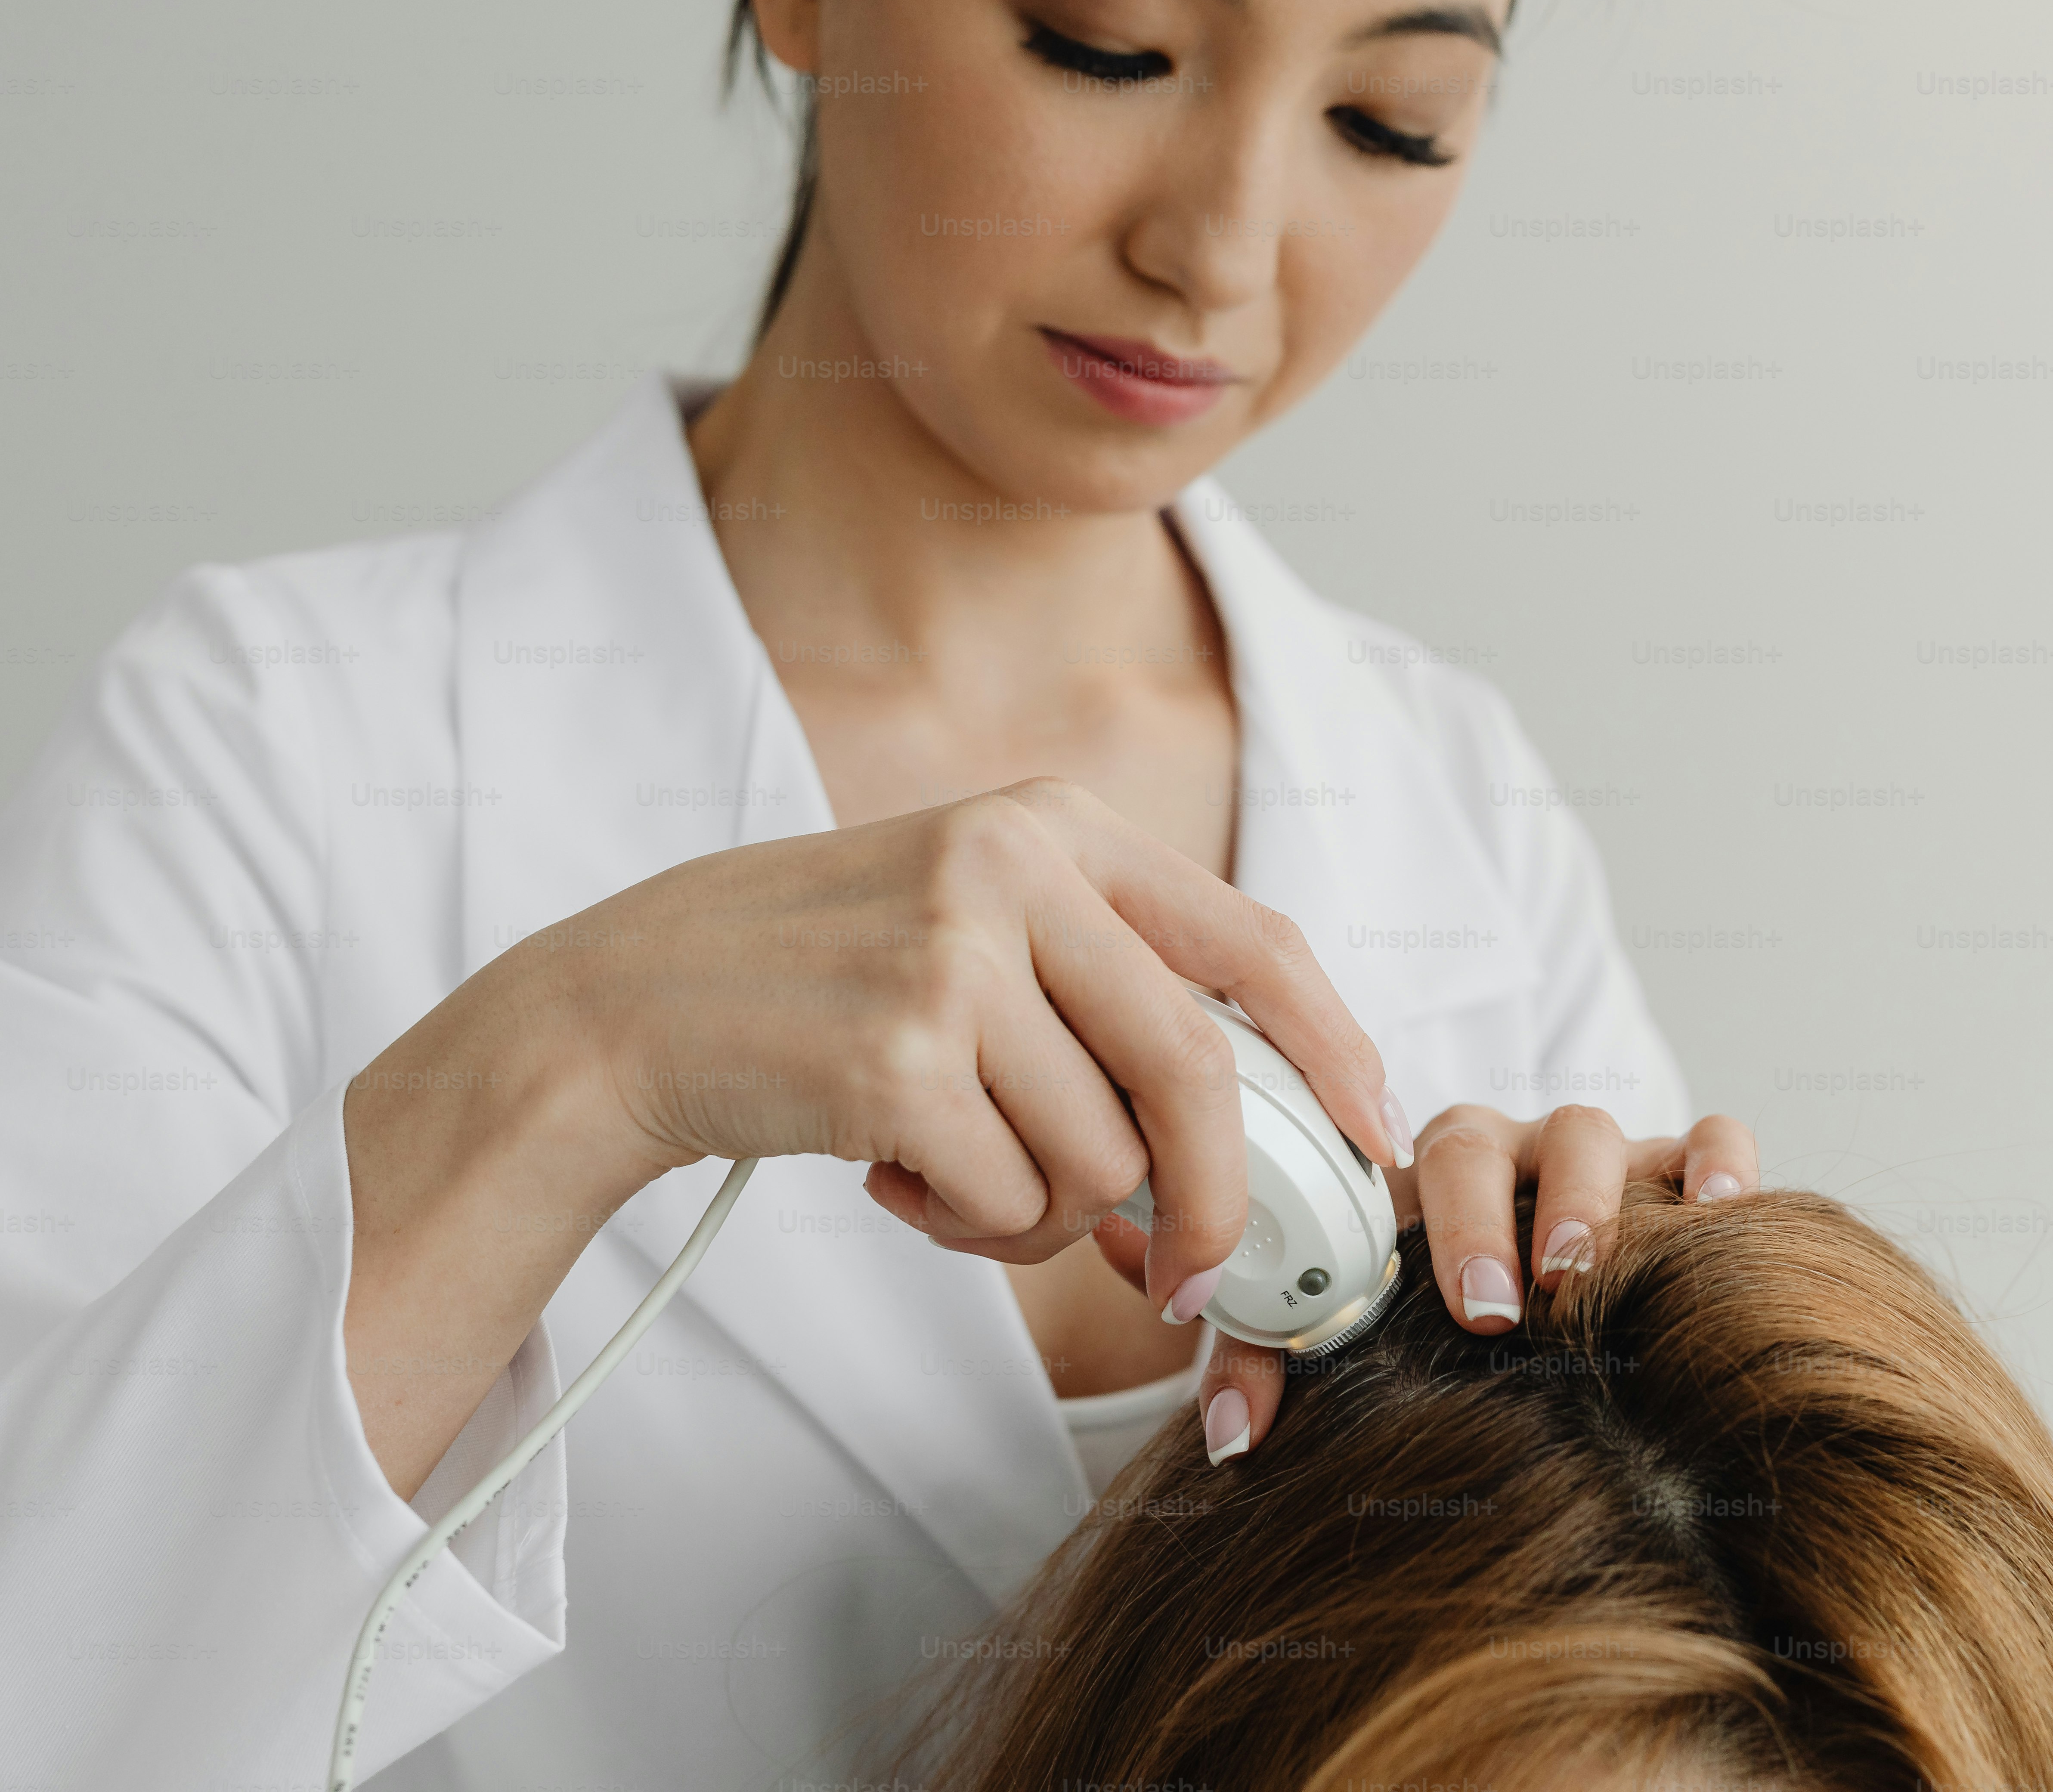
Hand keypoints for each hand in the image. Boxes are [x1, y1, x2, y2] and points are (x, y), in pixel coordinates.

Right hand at [346, 776, 1400, 1494]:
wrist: (626, 1006)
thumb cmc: (822, 989)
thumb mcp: (979, 936)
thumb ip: (1108, 1008)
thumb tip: (1237, 1155)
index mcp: (1057, 828)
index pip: (1256, 941)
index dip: (1335, 1049)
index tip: (1373, 1138)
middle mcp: (1017, 868)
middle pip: (1199, 1070)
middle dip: (1215, 1200)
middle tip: (1187, 1276)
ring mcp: (955, 955)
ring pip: (1099, 1156)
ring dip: (1039, 1210)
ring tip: (949, 1168)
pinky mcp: (897, 1053)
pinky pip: (1007, 1197)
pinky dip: (966, 1223)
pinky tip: (893, 1174)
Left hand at [1150, 1102, 1757, 1463]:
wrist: (1496, 1301)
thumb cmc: (1419, 1310)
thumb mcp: (1343, 1327)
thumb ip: (1272, 1360)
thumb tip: (1234, 1433)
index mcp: (1433, 1174)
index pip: (1433, 1160)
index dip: (1450, 1223)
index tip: (1468, 1306)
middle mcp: (1514, 1154)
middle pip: (1512, 1140)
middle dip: (1516, 1216)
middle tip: (1512, 1299)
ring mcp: (1596, 1160)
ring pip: (1602, 1132)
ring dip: (1599, 1199)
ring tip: (1588, 1271)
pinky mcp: (1675, 1174)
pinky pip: (1708, 1137)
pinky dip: (1718, 1160)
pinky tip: (1722, 1209)